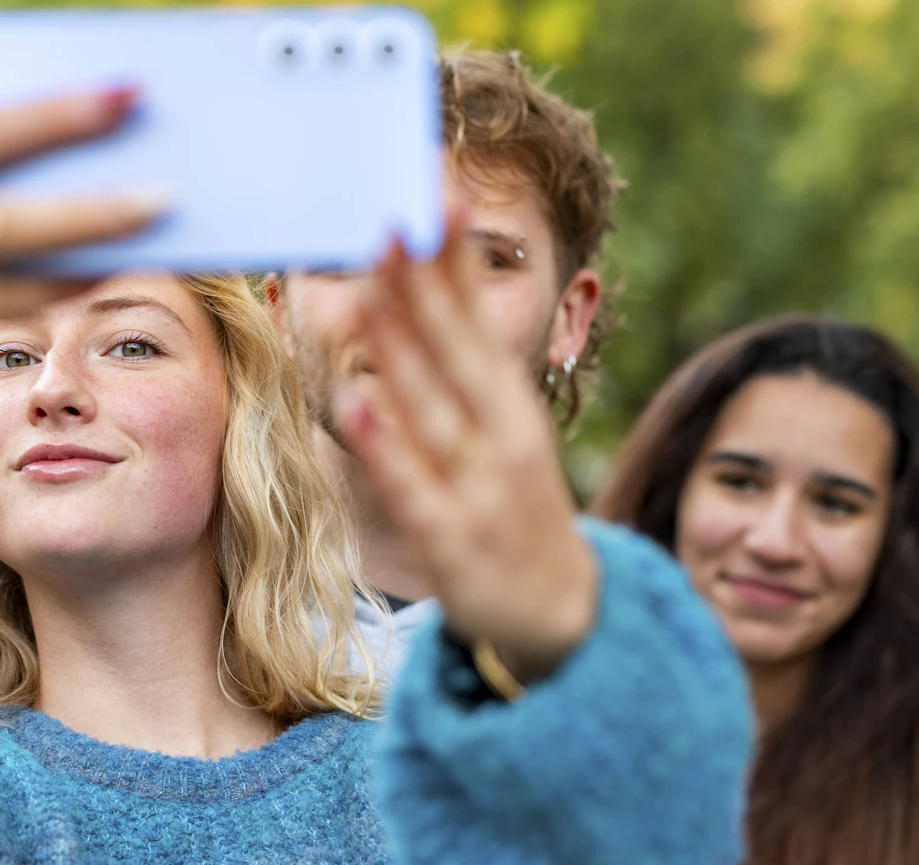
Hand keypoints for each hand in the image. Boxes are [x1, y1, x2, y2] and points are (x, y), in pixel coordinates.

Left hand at [335, 221, 599, 684]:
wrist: (565, 617)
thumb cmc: (514, 510)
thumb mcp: (500, 434)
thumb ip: (459, 374)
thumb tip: (415, 297)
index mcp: (511, 405)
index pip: (477, 318)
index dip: (453, 259)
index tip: (430, 193)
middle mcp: (501, 438)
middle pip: (456, 349)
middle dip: (423, 283)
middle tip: (389, 217)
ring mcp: (478, 489)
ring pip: (431, 408)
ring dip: (399, 347)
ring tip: (368, 288)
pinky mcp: (450, 541)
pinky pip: (411, 486)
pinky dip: (384, 448)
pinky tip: (353, 406)